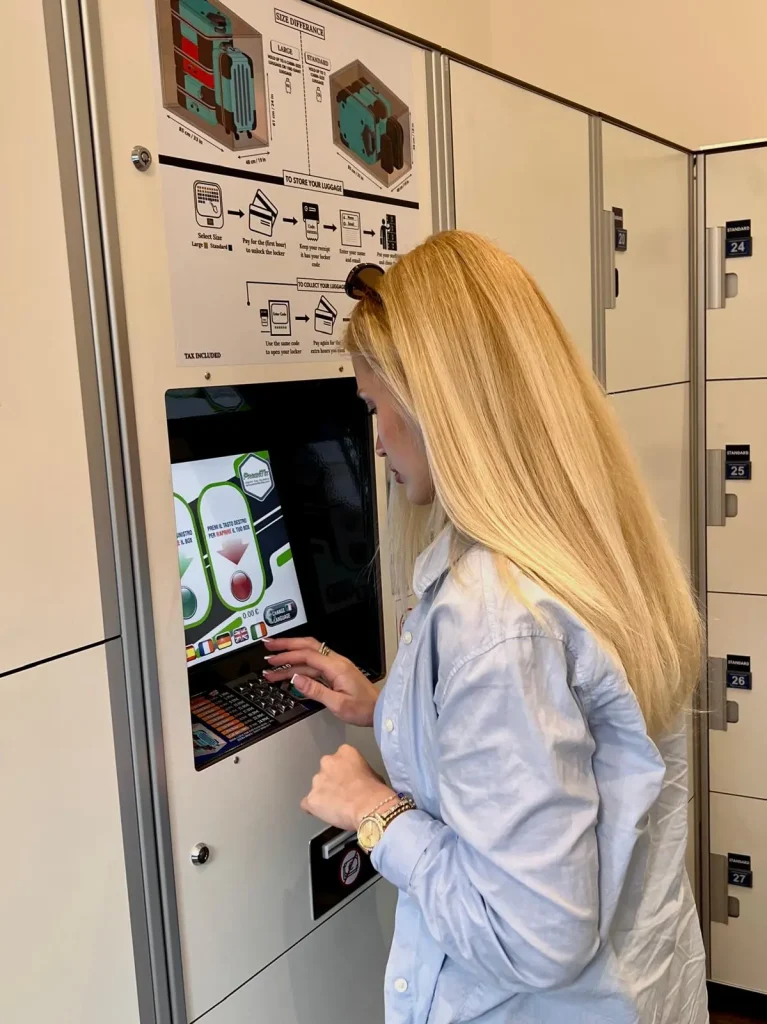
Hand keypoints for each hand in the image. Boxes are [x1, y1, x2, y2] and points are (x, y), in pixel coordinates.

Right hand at [263, 637, 378, 726]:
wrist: (379, 710)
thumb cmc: (363, 709)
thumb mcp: (337, 703)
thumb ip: (315, 690)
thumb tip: (295, 679)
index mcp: (336, 667)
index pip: (307, 655)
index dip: (287, 655)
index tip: (272, 659)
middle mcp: (336, 662)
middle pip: (307, 647)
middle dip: (286, 646)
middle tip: (269, 647)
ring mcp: (336, 666)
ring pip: (309, 657)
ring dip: (291, 658)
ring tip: (274, 665)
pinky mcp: (336, 673)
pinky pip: (315, 665)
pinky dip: (300, 666)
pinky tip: (291, 672)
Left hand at [301, 744, 395, 830]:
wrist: (368, 807)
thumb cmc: (375, 791)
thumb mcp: (372, 773)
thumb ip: (359, 772)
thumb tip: (358, 782)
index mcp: (345, 752)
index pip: (339, 758)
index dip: (344, 771)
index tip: (349, 780)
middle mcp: (327, 762)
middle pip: (326, 770)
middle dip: (331, 780)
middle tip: (342, 793)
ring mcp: (317, 780)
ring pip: (317, 787)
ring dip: (323, 794)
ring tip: (336, 807)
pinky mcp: (311, 799)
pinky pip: (308, 804)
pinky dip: (314, 809)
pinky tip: (324, 814)